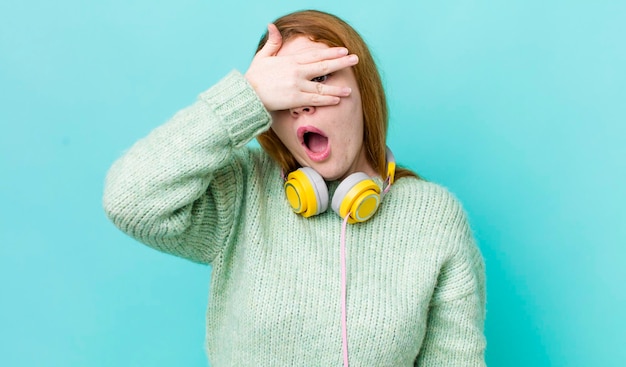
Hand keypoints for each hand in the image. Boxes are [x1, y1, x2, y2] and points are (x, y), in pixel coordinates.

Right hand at [244, 23, 358, 111]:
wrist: (247, 94)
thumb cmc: (254, 77)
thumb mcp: (262, 56)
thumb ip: (272, 43)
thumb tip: (272, 26)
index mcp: (291, 61)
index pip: (315, 55)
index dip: (330, 52)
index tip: (342, 50)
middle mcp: (297, 72)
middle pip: (323, 66)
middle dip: (340, 62)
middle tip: (355, 59)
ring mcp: (297, 85)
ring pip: (322, 86)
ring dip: (337, 87)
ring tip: (350, 89)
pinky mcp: (295, 99)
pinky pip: (315, 100)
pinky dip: (327, 99)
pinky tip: (338, 100)